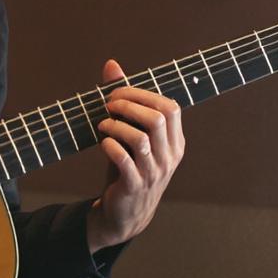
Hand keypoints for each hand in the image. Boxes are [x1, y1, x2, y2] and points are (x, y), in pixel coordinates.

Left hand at [86, 59, 183, 251]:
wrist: (125, 213)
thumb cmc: (129, 167)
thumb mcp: (130, 134)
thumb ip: (123, 100)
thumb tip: (111, 64)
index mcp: (174, 142)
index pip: (170, 108)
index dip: (143, 95)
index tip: (119, 93)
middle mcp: (169, 157)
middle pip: (157, 119)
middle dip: (129, 105)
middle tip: (108, 105)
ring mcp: (153, 173)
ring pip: (140, 138)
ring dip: (116, 125)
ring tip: (103, 124)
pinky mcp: (134, 186)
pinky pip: (123, 160)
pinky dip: (109, 146)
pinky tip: (102, 143)